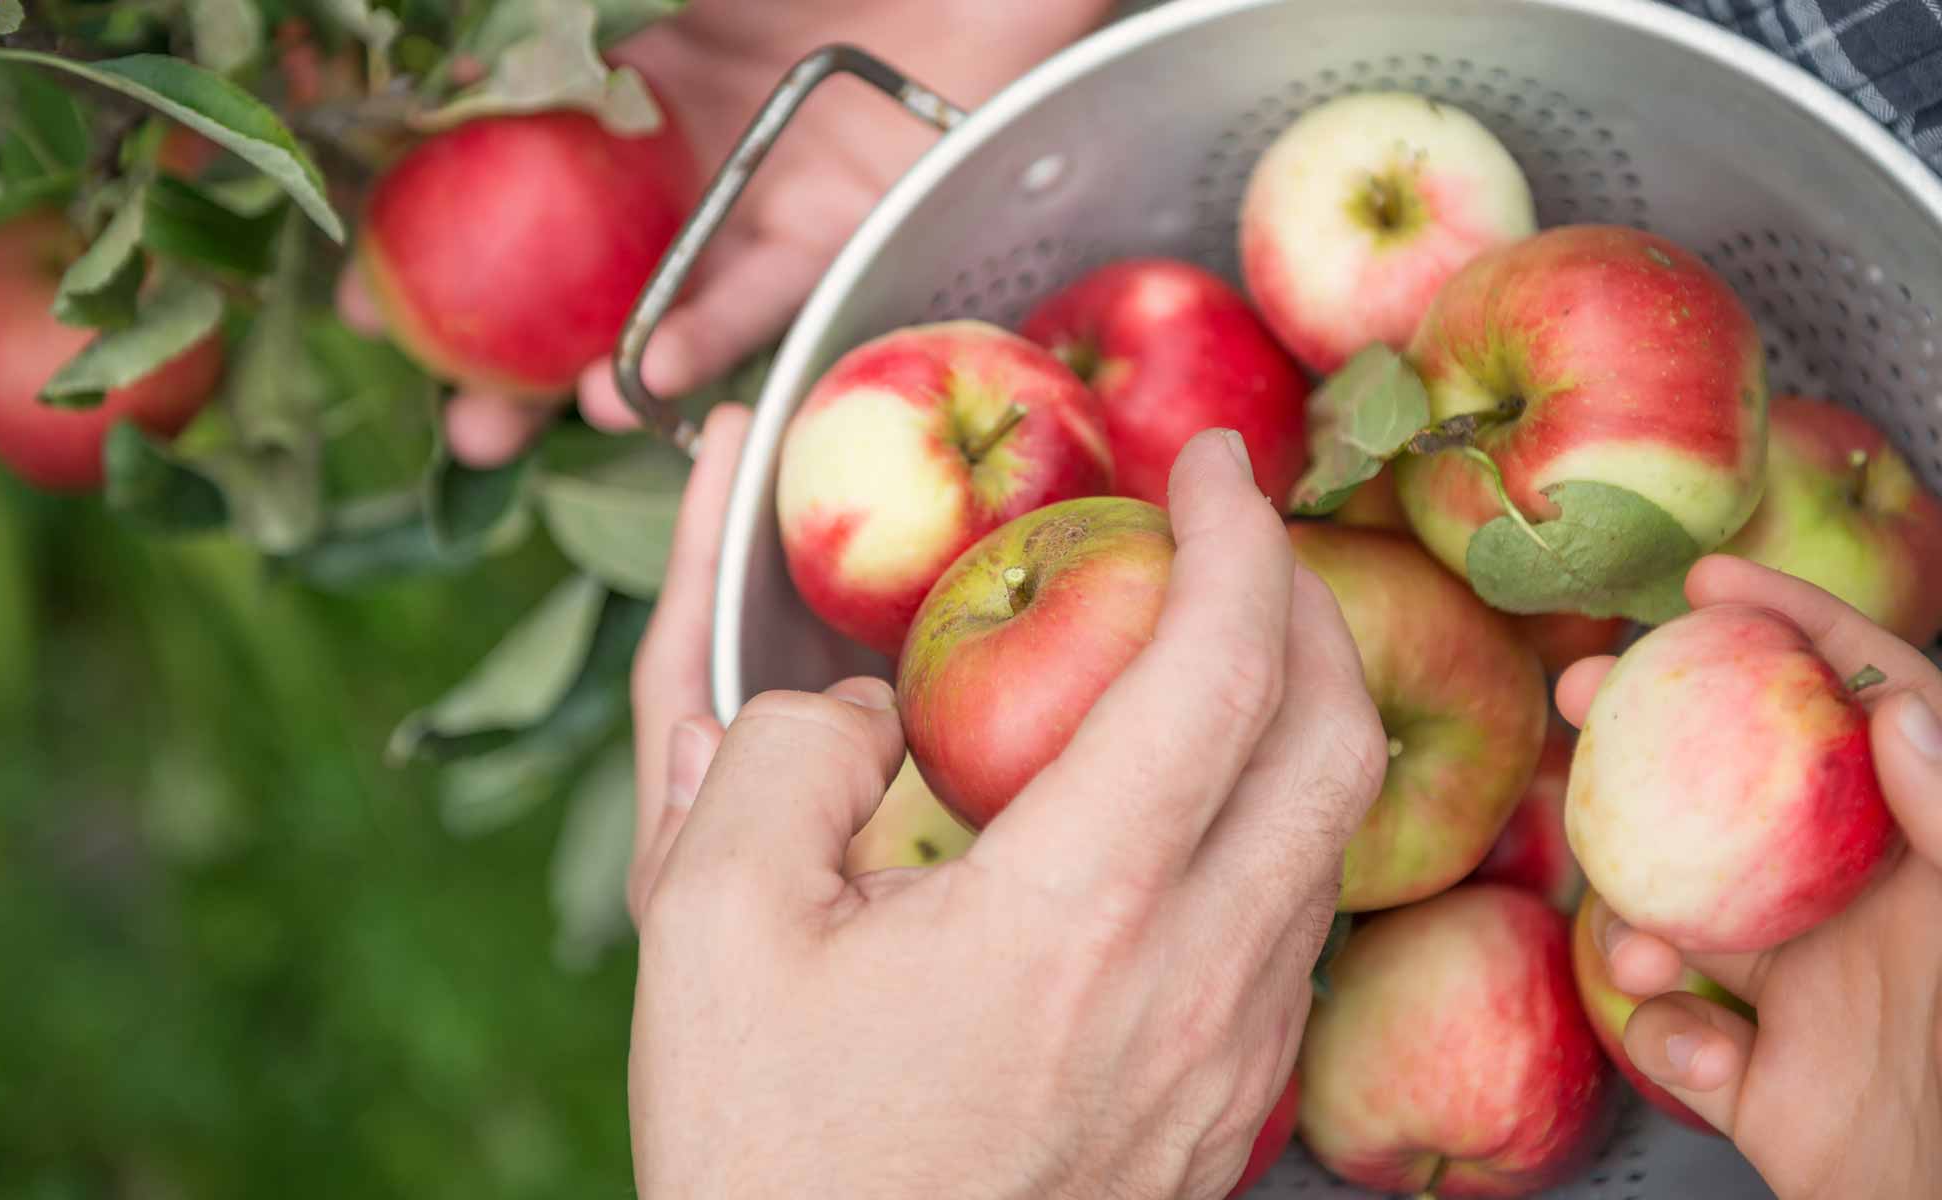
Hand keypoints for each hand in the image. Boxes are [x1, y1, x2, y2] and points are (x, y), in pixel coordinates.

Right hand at [341, 0, 1116, 465]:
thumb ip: (541, 17)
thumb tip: (402, 44)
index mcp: (620, 68)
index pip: (503, 165)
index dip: (428, 232)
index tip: (358, 294)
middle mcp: (682, 146)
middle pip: (574, 265)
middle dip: (502, 345)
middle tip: (440, 405)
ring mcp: (757, 194)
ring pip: (658, 302)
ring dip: (588, 372)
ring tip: (519, 423)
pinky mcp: (840, 227)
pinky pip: (761, 295)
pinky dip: (700, 335)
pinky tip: (636, 378)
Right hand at [626, 431, 1388, 1199]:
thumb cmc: (771, 1155)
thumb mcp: (706, 927)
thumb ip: (771, 752)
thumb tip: (859, 701)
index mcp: (1073, 913)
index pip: (1218, 666)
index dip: (1234, 533)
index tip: (1213, 464)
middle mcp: (1193, 981)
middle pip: (1337, 740)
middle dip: (1306, 601)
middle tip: (1237, 539)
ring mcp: (1229, 1060)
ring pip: (1335, 840)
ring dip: (1303, 714)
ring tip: (1218, 655)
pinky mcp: (1225, 1117)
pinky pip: (1295, 931)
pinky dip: (1275, 824)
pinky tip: (1186, 816)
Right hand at [1561, 555, 1941, 1199]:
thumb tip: (1890, 704)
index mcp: (1919, 860)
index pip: (1862, 713)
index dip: (1797, 632)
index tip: (1711, 583)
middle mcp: (1858, 914)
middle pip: (1737, 793)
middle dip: (1653, 737)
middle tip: (1580, 691)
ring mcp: (1808, 997)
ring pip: (1683, 913)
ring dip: (1637, 921)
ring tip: (1641, 953)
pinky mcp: (1764, 1082)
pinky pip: (1683, 1038)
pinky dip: (1671, 1042)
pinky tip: (1705, 1055)